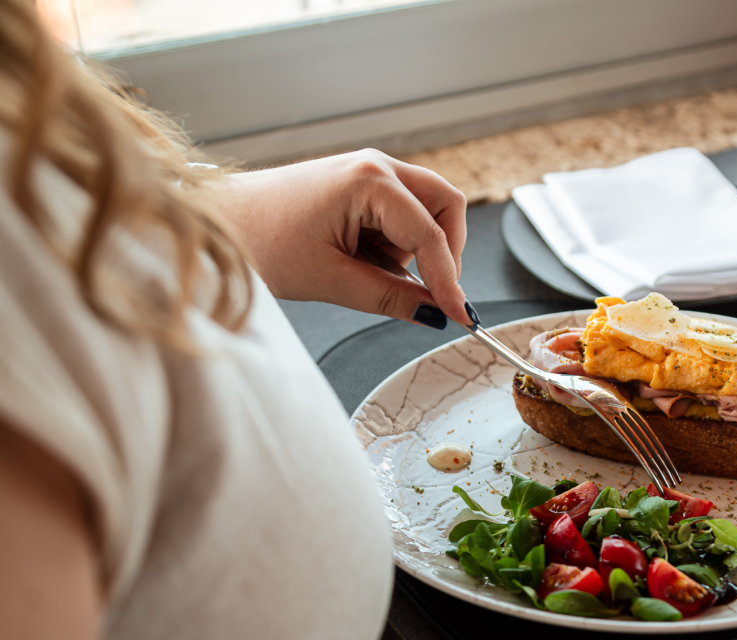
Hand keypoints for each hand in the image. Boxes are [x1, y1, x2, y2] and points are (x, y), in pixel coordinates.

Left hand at [215, 149, 470, 327]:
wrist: (216, 221)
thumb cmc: (257, 239)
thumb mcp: (330, 280)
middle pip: (445, 206)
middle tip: (432, 293)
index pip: (431, 236)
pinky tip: (361, 261)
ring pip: (427, 210)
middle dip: (446, 252)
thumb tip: (434, 313)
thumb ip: (391, 297)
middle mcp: (375, 166)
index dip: (450, 281)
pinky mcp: (361, 185)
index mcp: (369, 181)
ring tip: (369, 272)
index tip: (460, 315)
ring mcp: (369, 172)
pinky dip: (396, 244)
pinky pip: (401, 215)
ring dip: (416, 249)